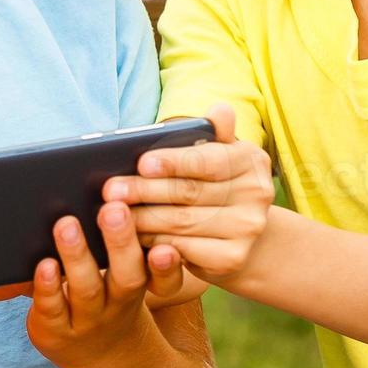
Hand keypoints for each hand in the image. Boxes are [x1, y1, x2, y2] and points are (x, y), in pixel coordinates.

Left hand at [26, 202, 196, 367]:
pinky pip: (53, 308)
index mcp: (143, 282)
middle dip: (120, 241)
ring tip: (67, 225)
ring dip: (77, 256)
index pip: (164, 275)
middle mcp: (119, 303)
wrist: (102, 357)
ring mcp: (88, 320)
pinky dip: (48, 286)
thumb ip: (122, 240)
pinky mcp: (56, 331)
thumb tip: (102, 187)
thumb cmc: (109, 298)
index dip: (168, 264)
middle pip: (126, 275)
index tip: (165, 244)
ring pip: (86, 290)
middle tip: (113, 208)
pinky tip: (44, 264)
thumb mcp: (125, 275)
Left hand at [108, 107, 273, 284]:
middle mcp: (257, 194)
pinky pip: (185, 249)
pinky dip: (154, 243)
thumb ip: (212, 134)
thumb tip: (219, 110)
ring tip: (111, 213)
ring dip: (142, 218)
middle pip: (190, 192)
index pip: (209, 160)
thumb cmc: (214, 184)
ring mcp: (248, 228)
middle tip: (110, 190)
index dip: (174, 162)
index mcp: (252, 160)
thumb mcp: (214, 154)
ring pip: (183, 222)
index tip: (142, 163)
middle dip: (145, 190)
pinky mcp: (234, 257)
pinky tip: (133, 237)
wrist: (238, 233)